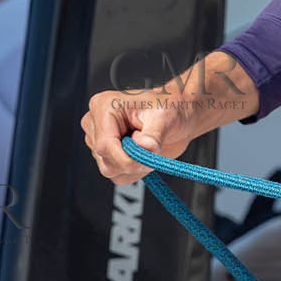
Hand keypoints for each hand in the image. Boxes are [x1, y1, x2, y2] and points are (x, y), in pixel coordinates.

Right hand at [82, 50, 261, 184]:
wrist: (186, 108)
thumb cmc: (178, 106)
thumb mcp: (168, 119)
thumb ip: (154, 135)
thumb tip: (143, 149)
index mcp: (103, 107)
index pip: (104, 147)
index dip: (126, 159)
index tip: (148, 156)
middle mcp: (94, 119)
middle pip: (105, 162)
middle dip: (133, 162)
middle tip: (156, 148)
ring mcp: (99, 135)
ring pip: (110, 171)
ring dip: (135, 168)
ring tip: (154, 148)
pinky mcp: (107, 148)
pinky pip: (117, 174)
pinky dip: (135, 171)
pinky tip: (148, 154)